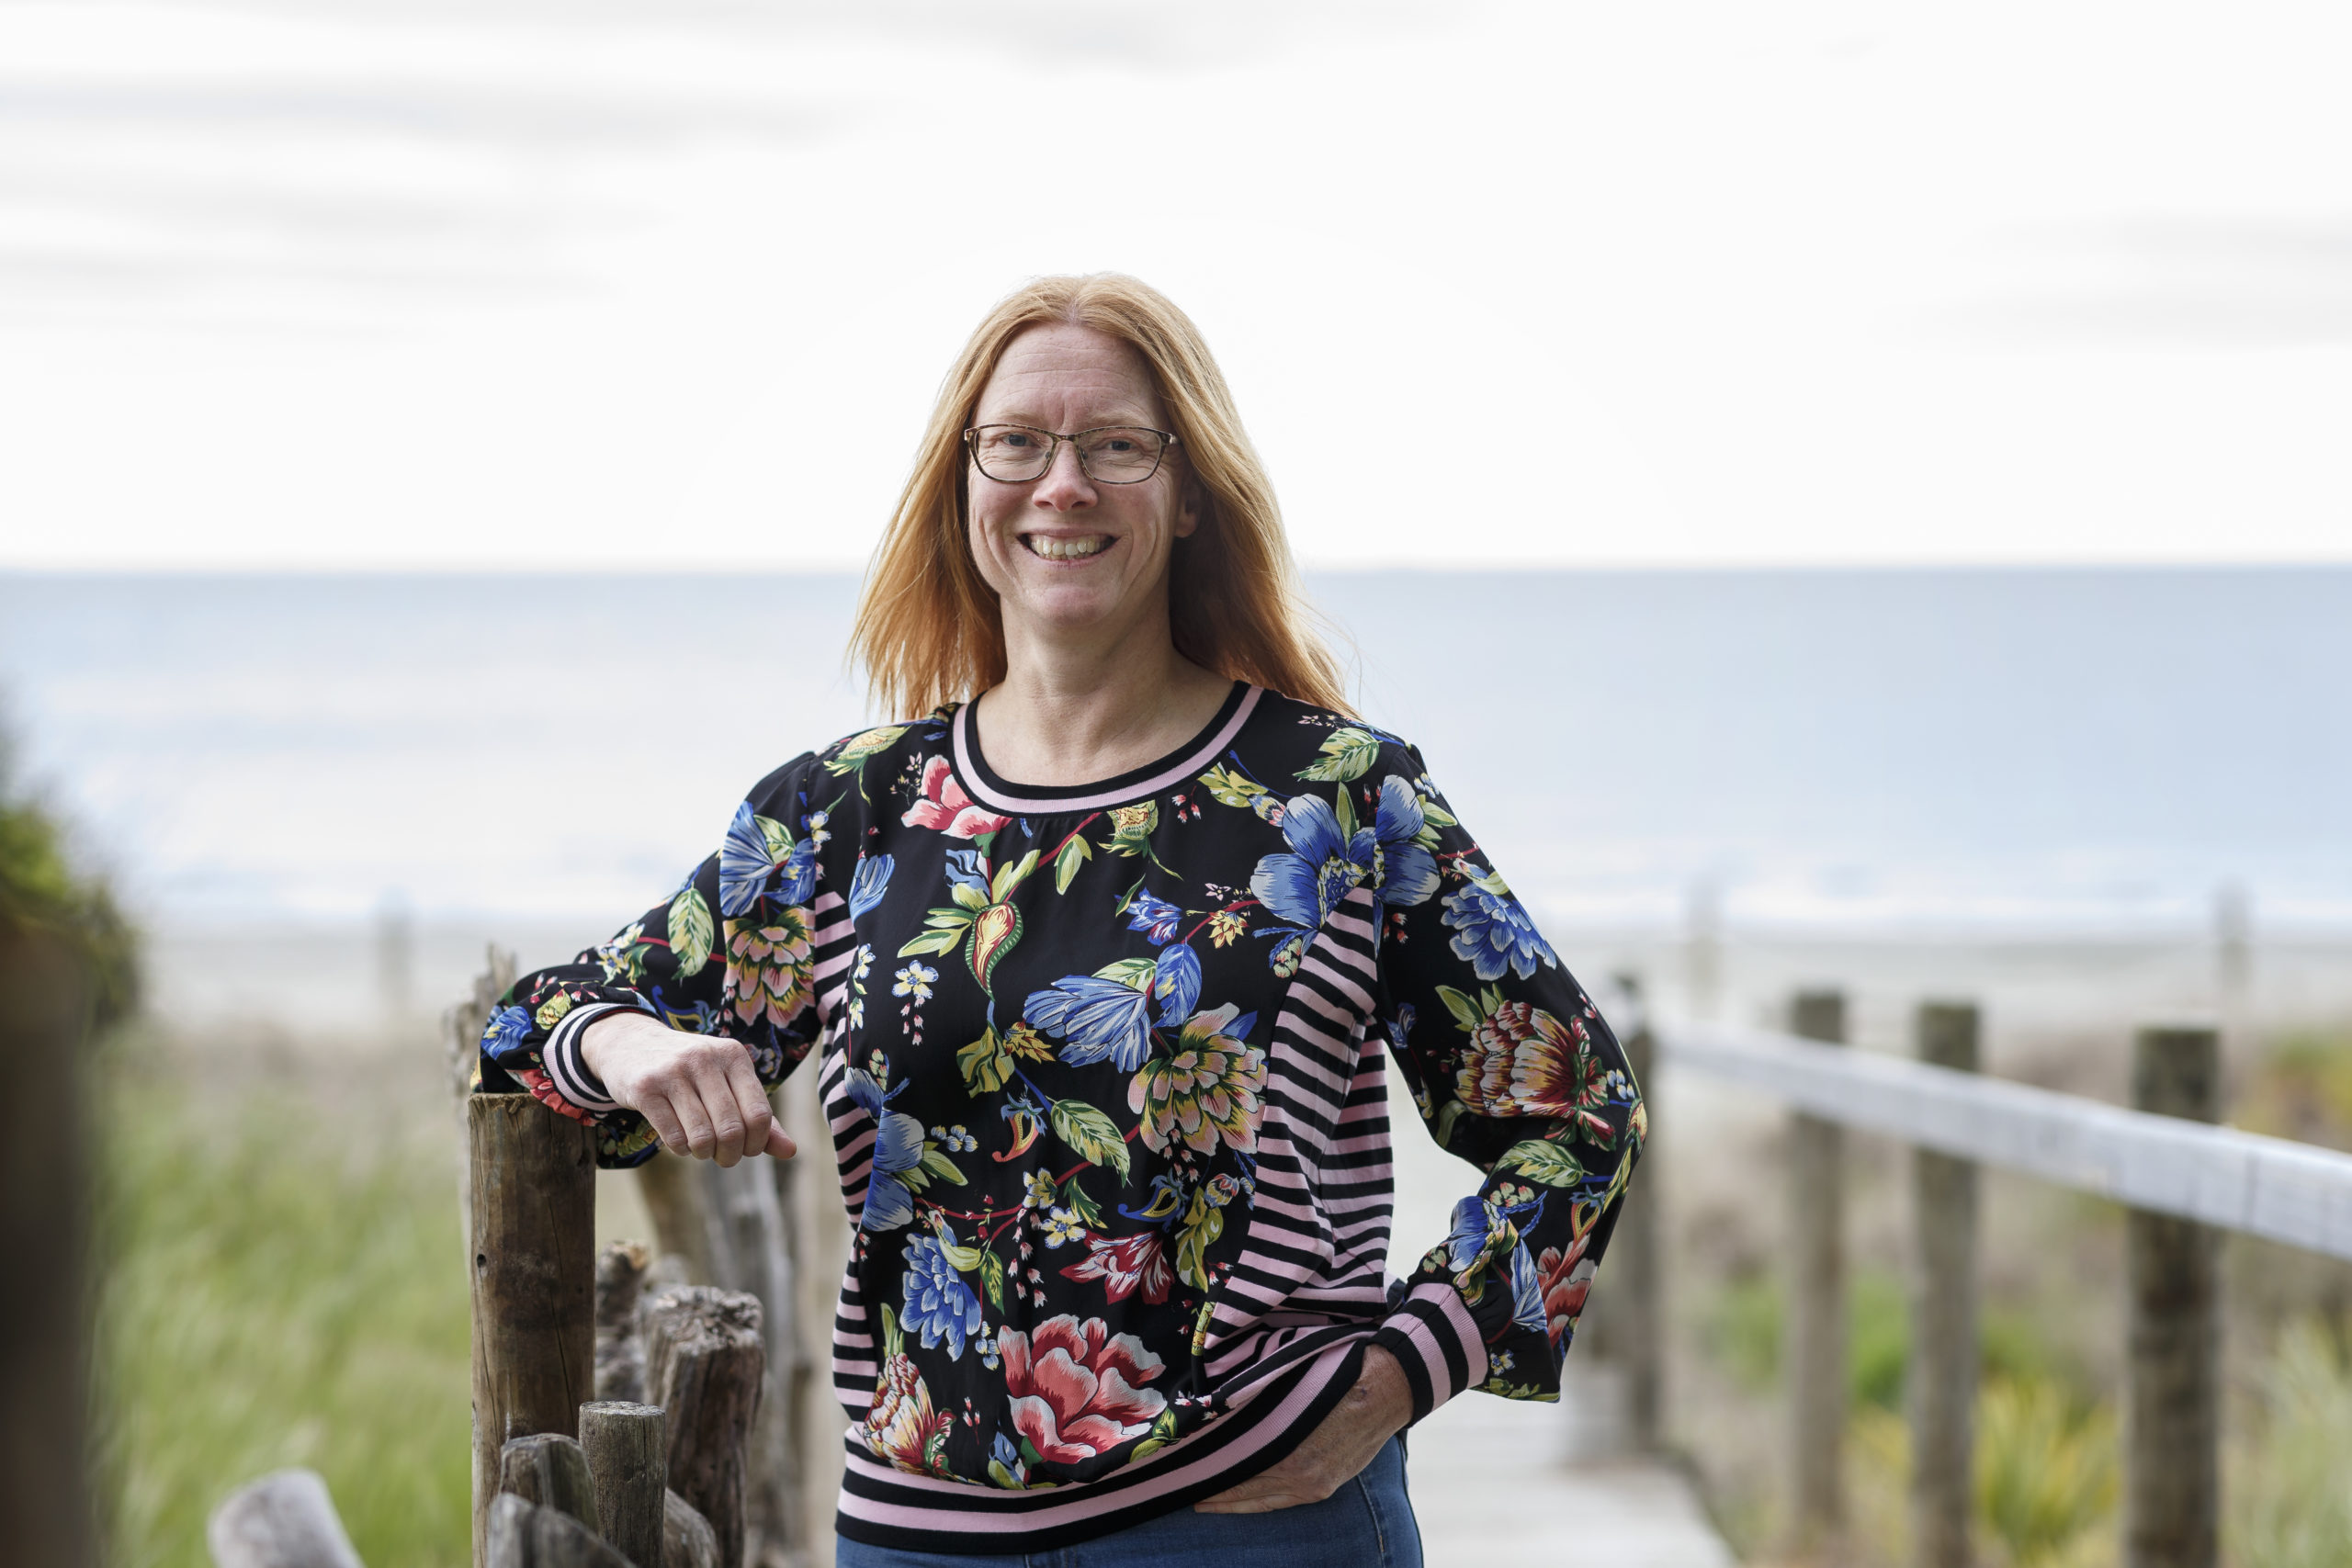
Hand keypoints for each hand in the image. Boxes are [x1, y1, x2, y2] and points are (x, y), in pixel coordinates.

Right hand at [580, 1011, 796, 1166]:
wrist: (629, 1044)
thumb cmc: (689, 1072)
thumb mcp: (727, 1083)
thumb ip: (758, 1117)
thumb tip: (790, 1152)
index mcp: (733, 1055)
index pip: (760, 1114)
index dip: (757, 1143)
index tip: (748, 1150)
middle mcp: (705, 1058)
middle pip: (732, 1129)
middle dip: (730, 1155)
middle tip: (723, 1157)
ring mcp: (672, 1071)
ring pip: (702, 1137)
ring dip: (704, 1154)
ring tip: (700, 1148)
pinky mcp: (645, 1088)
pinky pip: (673, 1137)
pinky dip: (681, 1149)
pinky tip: (680, 1141)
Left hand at [1194, 1345, 1412, 1513]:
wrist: (1386, 1389)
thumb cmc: (1336, 1375)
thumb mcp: (1290, 1386)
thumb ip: (1259, 1404)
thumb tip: (1223, 1409)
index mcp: (1287, 1448)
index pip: (1234, 1468)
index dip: (1208, 1471)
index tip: (1184, 1469)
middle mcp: (1299, 1474)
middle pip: (1243, 1489)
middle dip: (1214, 1491)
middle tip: (1186, 1492)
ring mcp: (1314, 1484)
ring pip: (1261, 1500)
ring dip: (1233, 1501)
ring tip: (1206, 1502)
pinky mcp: (1325, 1487)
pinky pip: (1283, 1501)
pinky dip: (1259, 1501)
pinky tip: (1244, 1501)